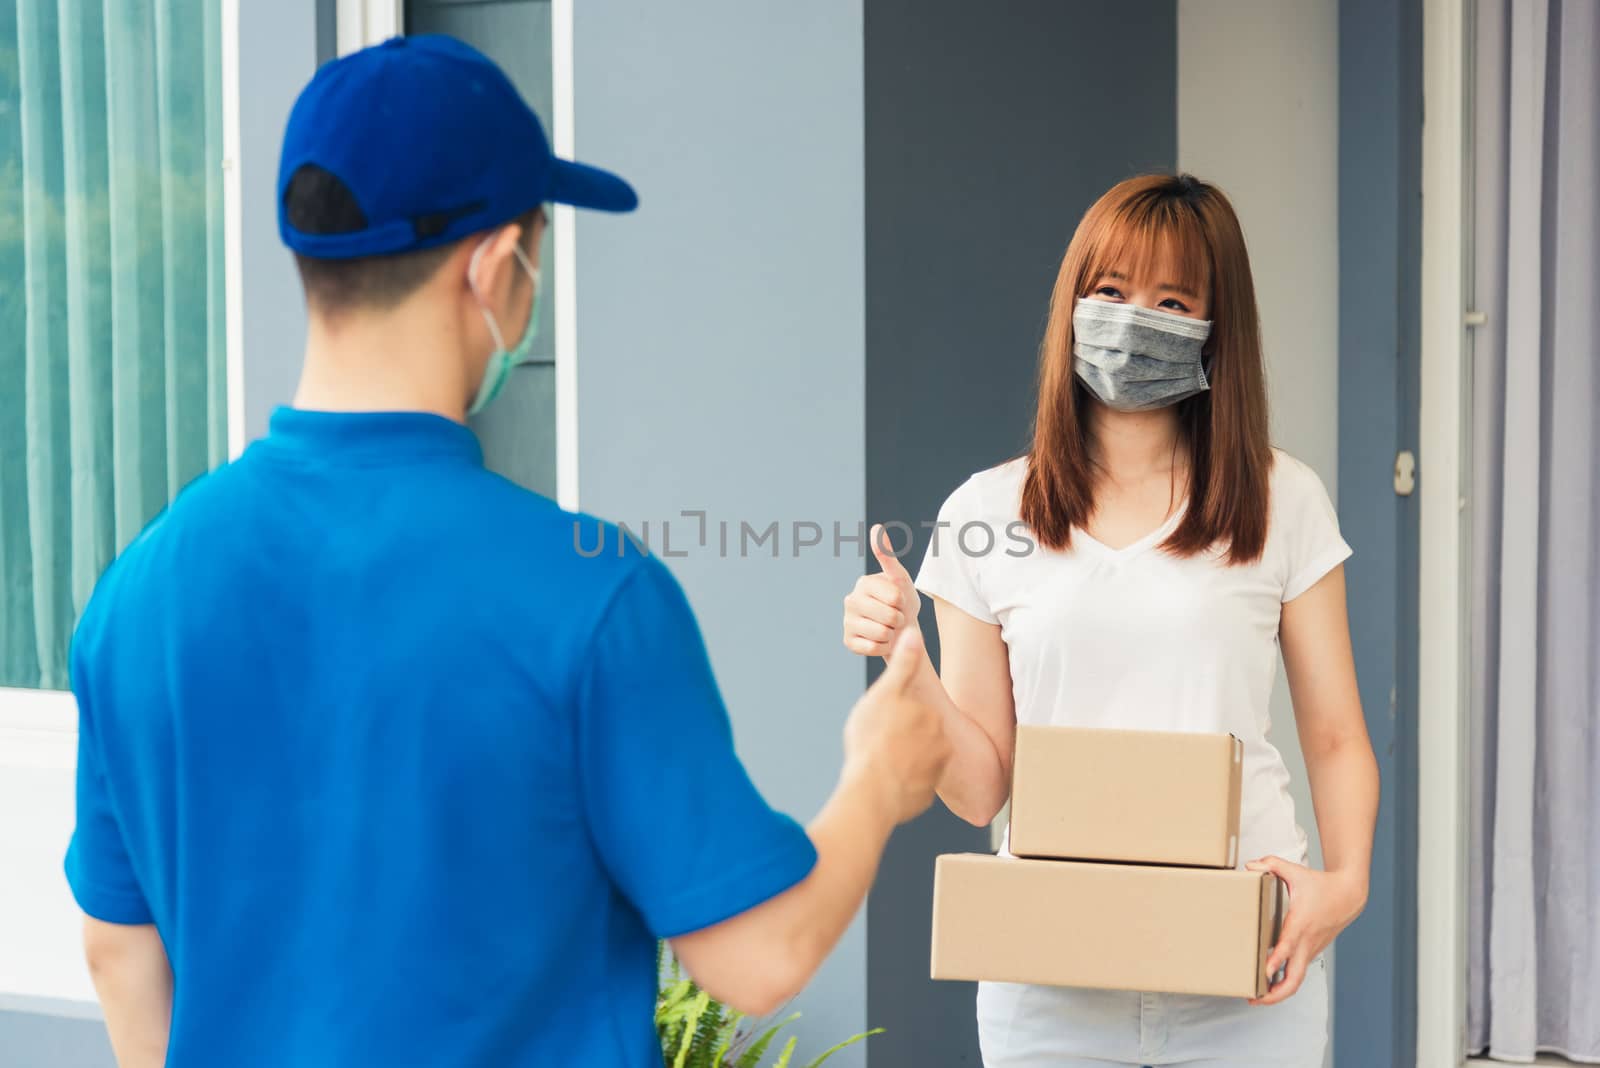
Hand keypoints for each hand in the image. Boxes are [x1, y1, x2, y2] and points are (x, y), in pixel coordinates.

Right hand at [843, 524, 921, 658]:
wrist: (900, 630)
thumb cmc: (901, 602)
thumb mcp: (900, 578)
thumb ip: (887, 556)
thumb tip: (876, 527)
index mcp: (864, 583)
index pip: (895, 597)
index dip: (904, 602)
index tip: (899, 602)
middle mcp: (850, 600)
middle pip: (890, 616)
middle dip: (899, 619)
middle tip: (895, 617)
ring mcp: (847, 622)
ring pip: (882, 633)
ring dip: (892, 634)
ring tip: (889, 628)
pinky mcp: (848, 641)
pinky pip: (873, 648)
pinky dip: (883, 648)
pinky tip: (880, 641)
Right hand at [843, 628, 948, 824]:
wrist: (872, 792)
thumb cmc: (873, 741)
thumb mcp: (884, 694)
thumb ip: (902, 665)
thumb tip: (914, 633)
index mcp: (932, 717)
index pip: (914, 711)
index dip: (893, 716)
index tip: (880, 725)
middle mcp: (942, 744)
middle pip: (918, 737)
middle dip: (901, 739)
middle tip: (878, 745)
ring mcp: (936, 773)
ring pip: (918, 761)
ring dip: (903, 762)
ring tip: (880, 764)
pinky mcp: (926, 796)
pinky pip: (915, 785)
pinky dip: (902, 783)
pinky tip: (884, 781)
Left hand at [1246, 856, 1367, 1005]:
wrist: (1349, 895)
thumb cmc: (1321, 884)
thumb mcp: (1295, 870)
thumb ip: (1271, 864)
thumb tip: (1249, 865)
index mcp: (1300, 923)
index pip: (1287, 946)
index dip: (1276, 959)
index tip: (1265, 971)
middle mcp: (1306, 941)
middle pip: (1294, 978)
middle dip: (1275, 993)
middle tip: (1253, 998)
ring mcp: (1310, 949)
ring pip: (1297, 978)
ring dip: (1279, 992)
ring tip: (1257, 996)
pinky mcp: (1312, 951)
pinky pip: (1299, 970)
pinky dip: (1286, 981)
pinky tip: (1270, 983)